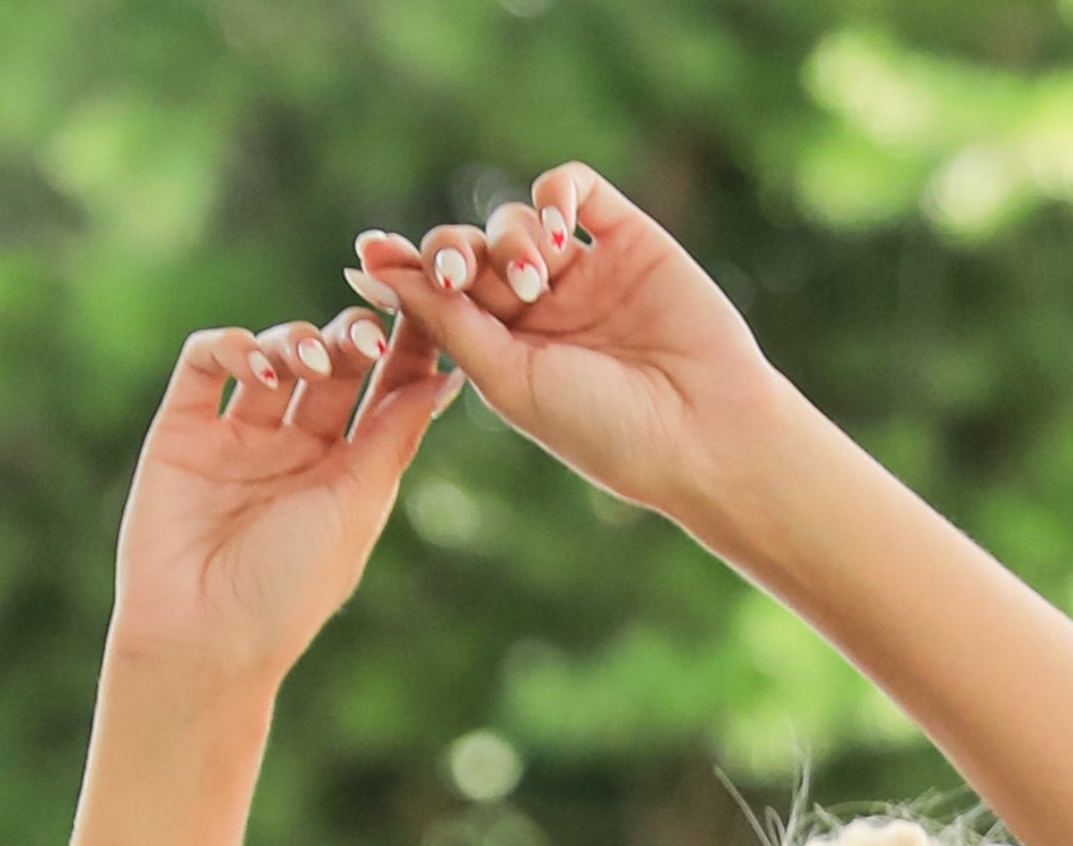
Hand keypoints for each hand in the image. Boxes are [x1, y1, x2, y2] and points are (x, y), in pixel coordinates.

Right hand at [106, 304, 458, 691]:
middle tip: (366, 338)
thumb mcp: (354, 507)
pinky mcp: (183, 429)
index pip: (377, 393)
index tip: (423, 312)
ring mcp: (237, 436)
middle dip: (351, 339)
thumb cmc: (288, 589)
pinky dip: (233, 347)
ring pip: (274, 353)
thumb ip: (393, 436)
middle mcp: (293, 449)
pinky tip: (259, 370)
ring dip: (297, 341)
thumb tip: (445, 373)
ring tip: (311, 361)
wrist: (202, 637)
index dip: (400, 350)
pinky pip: (207, 362)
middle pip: (331, 365)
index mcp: (343, 474)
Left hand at [347, 165, 784, 526]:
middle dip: (456, 253)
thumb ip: (446, 322)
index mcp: (504, 353)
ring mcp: (583, 271)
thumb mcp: (509, 380)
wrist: (703, 431)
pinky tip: (562, 229)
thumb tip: (373, 270)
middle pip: (471, 250)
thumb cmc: (605, 429)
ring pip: (517, 218)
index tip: (369, 253)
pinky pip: (574, 187)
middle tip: (462, 273)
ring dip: (513, 236)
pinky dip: (555, 194)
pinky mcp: (628, 238)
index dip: (405, 270)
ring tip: (539, 278)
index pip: (441, 295)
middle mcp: (539, 310)